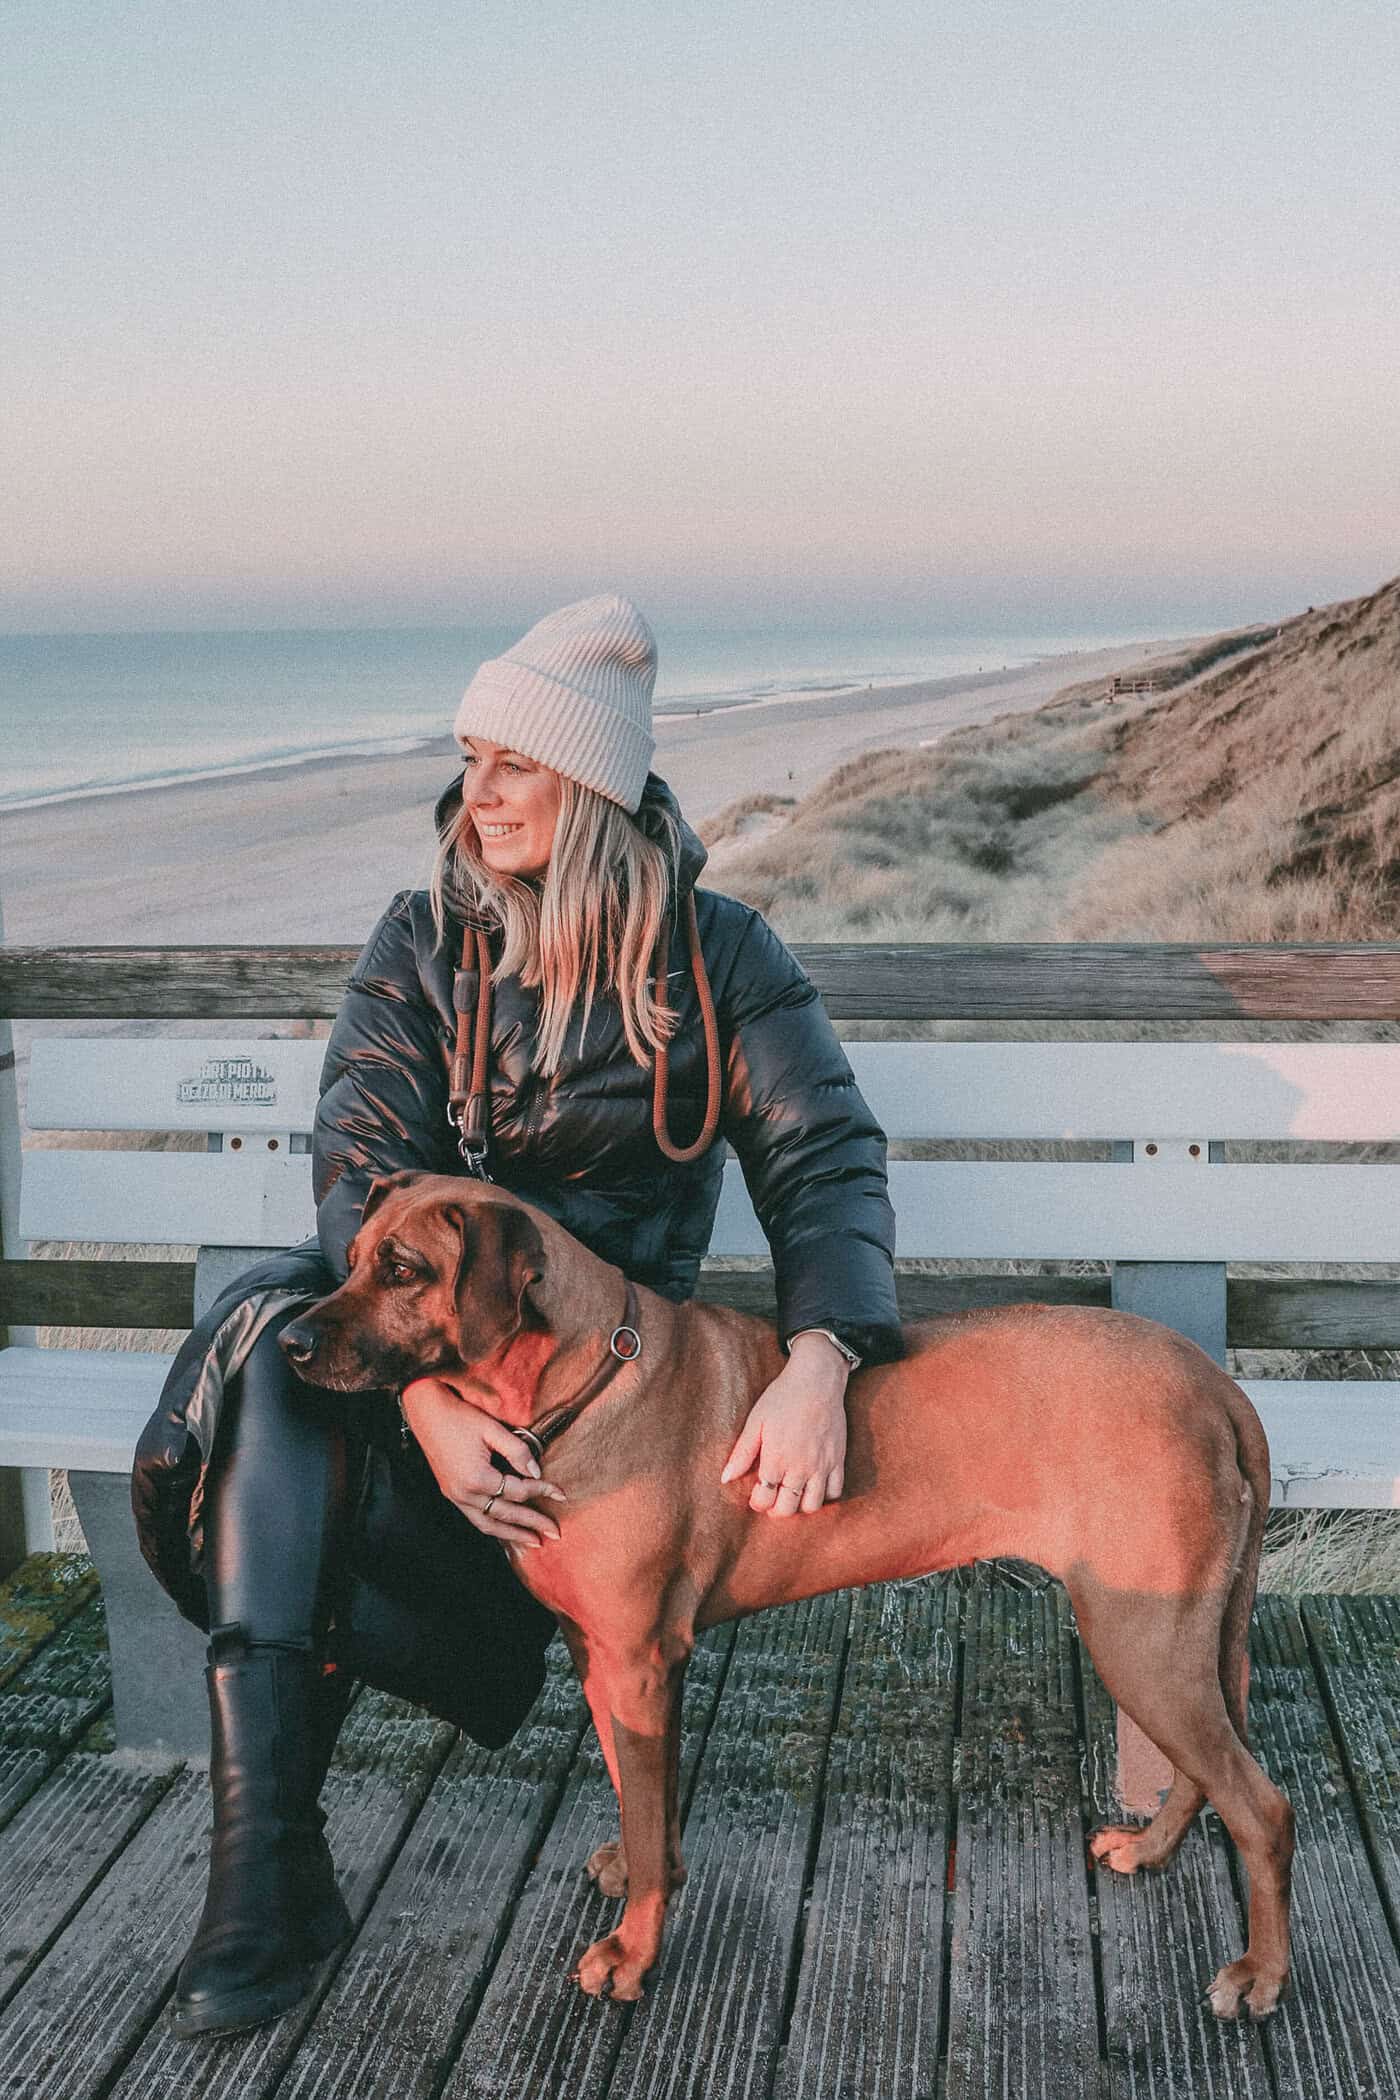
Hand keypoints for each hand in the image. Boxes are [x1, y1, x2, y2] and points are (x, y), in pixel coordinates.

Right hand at [399, 1375, 565, 1548]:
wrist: (427, 1413)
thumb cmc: (460, 1417)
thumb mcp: (492, 1429)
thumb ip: (518, 1451)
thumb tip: (537, 1473)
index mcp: (477, 1478)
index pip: (518, 1491)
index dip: (542, 1491)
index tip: (562, 1494)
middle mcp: (465, 1494)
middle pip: (506, 1514)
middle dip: (533, 1524)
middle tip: (555, 1532)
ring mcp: (456, 1496)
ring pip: (488, 1524)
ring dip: (512, 1534)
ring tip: (533, 1541)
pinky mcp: (451, 1494)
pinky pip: (475, 1518)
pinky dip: (494, 1527)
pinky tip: (506, 1528)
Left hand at [719, 1336, 848, 1515]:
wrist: (817, 1380)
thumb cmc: (782, 1398)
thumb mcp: (755, 1421)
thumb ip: (741, 1453)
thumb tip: (725, 1478)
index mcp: (776, 1459)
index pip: (764, 1498)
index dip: (757, 1502)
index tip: (756, 1496)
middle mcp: (800, 1468)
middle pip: (787, 1508)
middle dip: (776, 1510)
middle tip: (772, 1499)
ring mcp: (822, 1466)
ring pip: (812, 1506)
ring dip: (800, 1506)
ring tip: (792, 1494)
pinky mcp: (838, 1460)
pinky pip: (835, 1491)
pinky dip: (825, 1495)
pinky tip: (814, 1486)